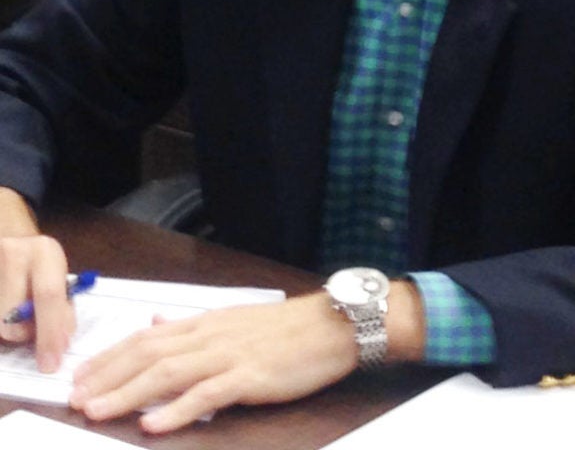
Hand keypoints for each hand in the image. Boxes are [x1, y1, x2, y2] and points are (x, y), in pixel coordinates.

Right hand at [0, 187, 74, 371]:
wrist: (7, 231)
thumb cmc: (37, 260)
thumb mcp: (56, 271)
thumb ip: (61, 304)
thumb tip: (58, 343)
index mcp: (44, 251)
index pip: (48, 296)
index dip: (50, 332)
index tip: (51, 362)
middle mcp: (14, 253)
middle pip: (12, 318)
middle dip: (23, 335)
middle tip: (30, 334)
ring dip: (8, 328)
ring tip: (17, 312)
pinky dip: (1, 321)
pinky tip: (7, 312)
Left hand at [70, 291, 359, 432]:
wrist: (330, 325)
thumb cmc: (285, 328)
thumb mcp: (233, 319)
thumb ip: (193, 325)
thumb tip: (157, 320)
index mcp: (205, 322)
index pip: (146, 336)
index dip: (110, 356)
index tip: (80, 375)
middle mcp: (210, 335)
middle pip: (148, 354)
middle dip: (107, 376)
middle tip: (74, 398)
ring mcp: (229, 355)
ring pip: (168, 373)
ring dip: (128, 392)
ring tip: (97, 410)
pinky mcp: (250, 377)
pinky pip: (206, 395)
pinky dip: (176, 410)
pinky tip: (153, 424)